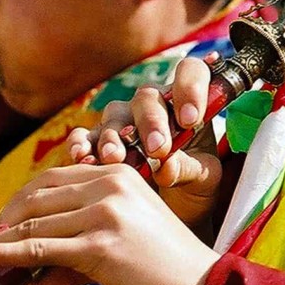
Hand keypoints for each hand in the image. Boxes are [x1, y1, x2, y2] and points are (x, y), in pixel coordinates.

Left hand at [0, 163, 218, 284]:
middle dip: (2, 221)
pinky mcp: (99, 244)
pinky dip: (1, 256)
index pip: (52, 178)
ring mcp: (104, 212)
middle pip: (36, 195)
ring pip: (32, 223)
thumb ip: (74, 249)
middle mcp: (109, 185)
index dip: (19, 202)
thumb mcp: (118, 243)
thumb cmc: (163, 270)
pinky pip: (37, 248)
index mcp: (116, 174)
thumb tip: (27, 276)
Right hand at [66, 54, 224, 227]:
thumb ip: (190, 169)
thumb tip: (165, 165)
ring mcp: (122, 121)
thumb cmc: (193, 187)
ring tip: (115, 158)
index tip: (191, 119)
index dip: (190, 88)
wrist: (170, 212)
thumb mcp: (203, 181)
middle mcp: (153, 106)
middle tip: (156, 149)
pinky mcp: (97, 142)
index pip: (190, 72)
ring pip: (114, 115)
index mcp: (186, 104)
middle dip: (151, 122)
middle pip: (147, 97)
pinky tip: (82, 158)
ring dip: (114, 137)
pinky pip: (84, 135)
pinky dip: (81, 144)